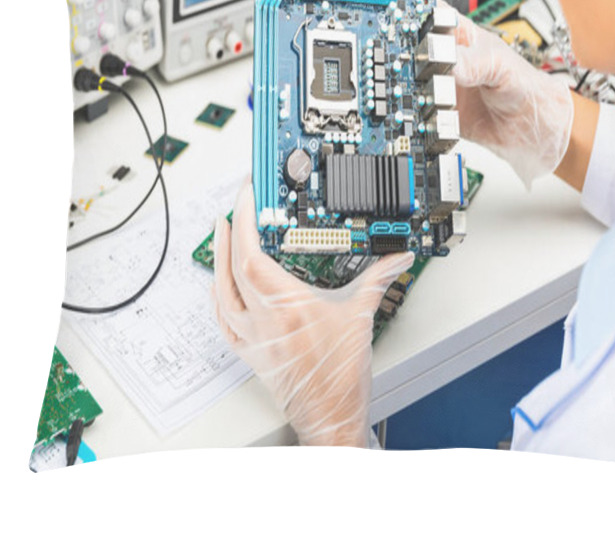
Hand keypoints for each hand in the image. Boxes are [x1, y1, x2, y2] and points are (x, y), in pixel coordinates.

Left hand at [212, 180, 414, 446]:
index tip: (248, 196)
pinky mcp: (251, 354)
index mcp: (287, 306)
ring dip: (219, 259)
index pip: (252, 255)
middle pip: (233, 268)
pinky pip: (223, 321)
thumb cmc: (341, 377)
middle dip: (231, 231)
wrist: (330, 417)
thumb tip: (396, 258)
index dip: (246, 221)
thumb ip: (378, 279)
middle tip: (236, 205)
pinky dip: (218, 297)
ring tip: (222, 233)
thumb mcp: (361, 317)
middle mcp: (263, 321)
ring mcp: (253, 338)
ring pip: (222, 292)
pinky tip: (219, 286)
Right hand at [386, 0, 573, 187]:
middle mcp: (448, 60)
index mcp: (463, 38)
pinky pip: (416, 110)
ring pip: (409, 77)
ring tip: (388, 78)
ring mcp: (440, 85)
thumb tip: (445, 59)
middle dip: (393, 41)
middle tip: (378, 41)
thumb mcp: (502, 67)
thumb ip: (475, 62)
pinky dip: (407, 111)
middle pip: (411, 44)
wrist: (533, 129)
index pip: (433, 10)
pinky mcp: (438, 112)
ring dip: (397, 79)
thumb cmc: (526, 87)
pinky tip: (402, 110)